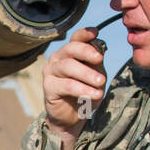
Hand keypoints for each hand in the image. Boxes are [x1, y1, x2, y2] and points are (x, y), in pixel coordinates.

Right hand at [42, 26, 107, 149]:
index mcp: (69, 52)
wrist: (73, 116)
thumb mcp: (95, 75)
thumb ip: (96, 63)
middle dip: (87, 53)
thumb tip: (100, 49)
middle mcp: (58, 58)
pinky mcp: (48, 87)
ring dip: (87, 74)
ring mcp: (51, 71)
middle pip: (71, 49)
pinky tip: (94, 94)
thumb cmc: (85, 92)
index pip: (76, 38)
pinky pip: (66, 85)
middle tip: (100, 60)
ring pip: (69, 66)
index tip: (95, 33)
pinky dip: (82, 89)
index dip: (85, 33)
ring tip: (101, 83)